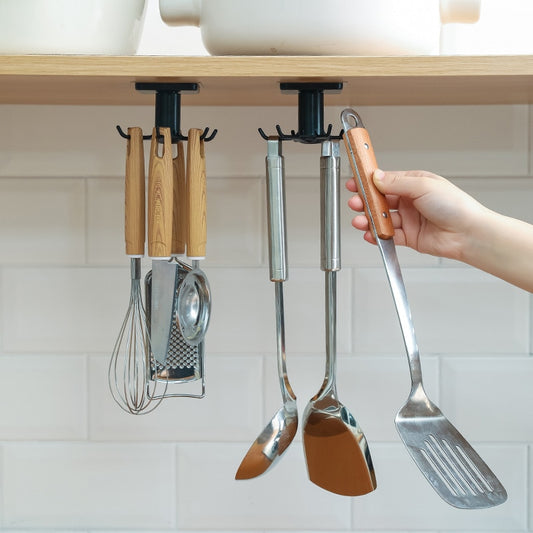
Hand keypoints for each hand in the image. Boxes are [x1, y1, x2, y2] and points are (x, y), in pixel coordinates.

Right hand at [346, 169, 486, 260]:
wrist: (467, 233)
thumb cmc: (455, 206)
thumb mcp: (423, 185)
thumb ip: (397, 182)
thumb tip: (377, 177)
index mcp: (414, 184)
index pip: (386, 181)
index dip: (369, 182)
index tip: (355, 182)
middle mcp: (410, 201)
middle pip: (380, 201)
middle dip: (365, 202)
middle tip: (355, 203)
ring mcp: (408, 219)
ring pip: (382, 219)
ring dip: (369, 220)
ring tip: (360, 221)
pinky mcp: (408, 237)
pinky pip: (388, 235)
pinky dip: (377, 235)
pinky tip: (371, 234)